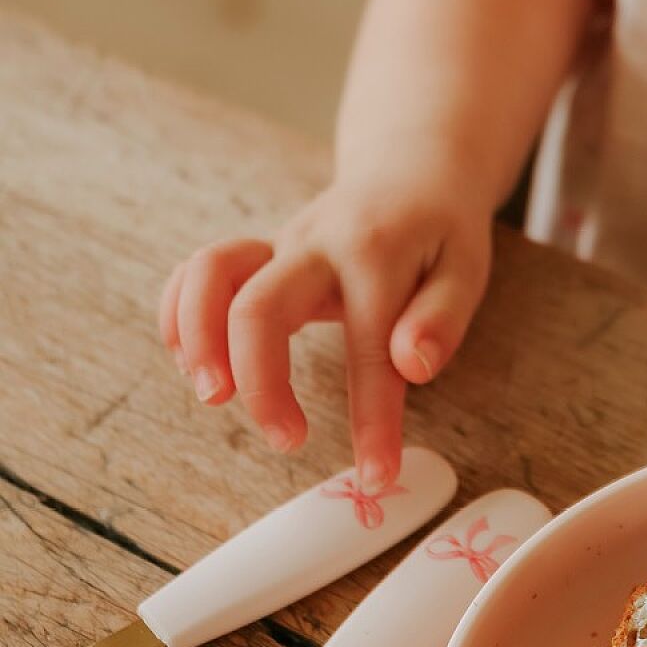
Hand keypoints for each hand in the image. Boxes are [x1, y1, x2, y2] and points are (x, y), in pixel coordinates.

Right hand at [158, 168, 493, 486]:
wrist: (410, 170)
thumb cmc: (441, 231)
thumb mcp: (467, 268)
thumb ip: (441, 319)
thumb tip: (413, 366)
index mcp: (377, 257)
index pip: (368, 348)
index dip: (371, 419)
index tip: (376, 476)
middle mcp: (316, 246)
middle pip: (259, 307)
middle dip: (260, 384)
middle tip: (285, 440)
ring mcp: (278, 245)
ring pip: (210, 275)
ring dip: (197, 340)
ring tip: (211, 397)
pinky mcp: (256, 253)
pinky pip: (196, 272)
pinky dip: (178, 314)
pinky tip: (189, 361)